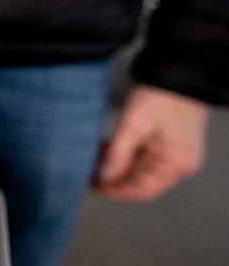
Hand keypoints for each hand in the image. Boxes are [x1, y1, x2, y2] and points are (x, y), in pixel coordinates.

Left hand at [94, 85, 208, 200]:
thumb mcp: (134, 125)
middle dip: (113, 178)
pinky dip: (124, 156)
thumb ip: (118, 154)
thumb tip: (103, 177)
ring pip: (139, 170)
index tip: (93, 186)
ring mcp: (175, 156)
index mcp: (175, 164)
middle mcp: (179, 165)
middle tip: (86, 171)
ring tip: (91, 158)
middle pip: (140, 182)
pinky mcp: (168, 146)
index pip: (142, 190)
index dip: (115, 191)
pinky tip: (105, 148)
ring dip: (116, 166)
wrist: (179, 74)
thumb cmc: (160, 97)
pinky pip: (144, 158)